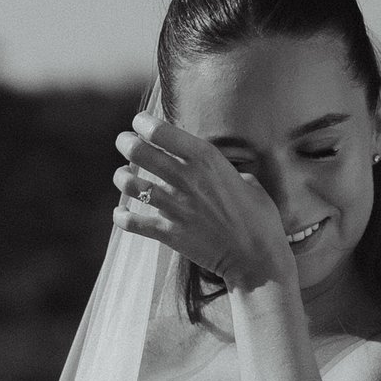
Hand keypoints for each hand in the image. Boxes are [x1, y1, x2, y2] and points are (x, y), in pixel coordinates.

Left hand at [112, 106, 296, 295]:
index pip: (162, 132)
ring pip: (130, 184)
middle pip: (139, 152)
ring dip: (122, 177)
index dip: (143, 123)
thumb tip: (210, 169)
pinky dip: (122, 216)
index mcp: (207, 160)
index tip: (139, 122)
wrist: (257, 258)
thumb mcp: (248, 180)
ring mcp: (175, 206)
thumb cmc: (259, 218)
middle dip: (126, 143)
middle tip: (124, 142)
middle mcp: (186, 178)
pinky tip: (121, 212)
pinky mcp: (169, 233)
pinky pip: (132, 222)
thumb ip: (223, 171)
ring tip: (123, 176)